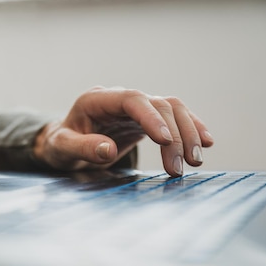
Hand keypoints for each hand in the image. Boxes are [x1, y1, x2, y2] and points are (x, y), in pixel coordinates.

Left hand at [33, 86, 213, 176]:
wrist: (64, 145)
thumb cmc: (60, 146)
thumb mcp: (61, 149)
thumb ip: (81, 148)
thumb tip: (107, 150)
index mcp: (97, 100)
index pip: (132, 99)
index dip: (151, 117)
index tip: (165, 140)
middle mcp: (120, 99)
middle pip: (158, 105)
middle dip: (174, 134)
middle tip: (180, 167)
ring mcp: (136, 108)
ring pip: (172, 108)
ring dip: (188, 132)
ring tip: (195, 161)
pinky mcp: (146, 119)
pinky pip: (174, 118)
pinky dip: (191, 129)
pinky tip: (205, 144)